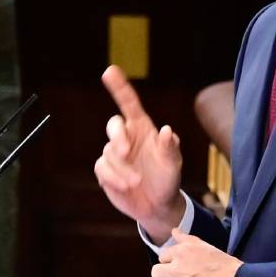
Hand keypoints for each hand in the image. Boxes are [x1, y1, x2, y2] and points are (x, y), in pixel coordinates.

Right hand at [94, 65, 184, 242]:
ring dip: (122, 169)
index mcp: (143, 129)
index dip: (119, 87)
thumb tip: (168, 131)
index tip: (110, 71)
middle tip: (125, 151)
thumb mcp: (173, 164)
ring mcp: (114, 154)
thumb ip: (170, 148)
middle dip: (117, 136)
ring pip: (109, 152)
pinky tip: (125, 187)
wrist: (157, 205)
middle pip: (113, 125)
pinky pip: (102, 168)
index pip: (129, 104)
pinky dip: (113, 178)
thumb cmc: (167, 179)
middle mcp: (127, 138)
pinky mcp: (105, 171)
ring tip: (136, 182)